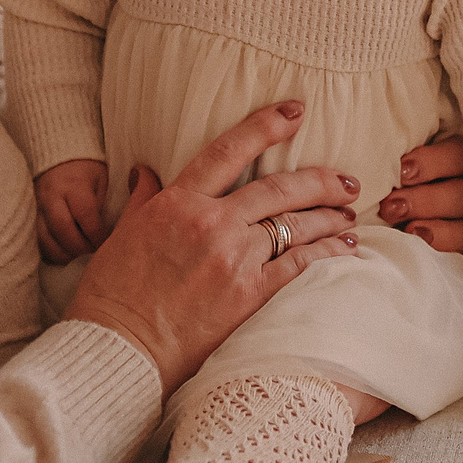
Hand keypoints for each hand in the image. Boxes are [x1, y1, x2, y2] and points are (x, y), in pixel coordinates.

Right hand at [34, 159, 110, 263]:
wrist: (58, 157)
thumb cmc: (86, 170)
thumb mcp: (101, 180)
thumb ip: (102, 205)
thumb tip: (107, 233)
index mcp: (73, 184)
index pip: (85, 214)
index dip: (96, 234)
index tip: (106, 245)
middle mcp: (52, 196)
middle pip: (62, 229)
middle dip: (79, 248)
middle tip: (93, 257)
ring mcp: (37, 207)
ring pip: (45, 238)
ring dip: (63, 254)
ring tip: (79, 260)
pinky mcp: (30, 216)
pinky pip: (36, 241)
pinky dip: (51, 253)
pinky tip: (65, 256)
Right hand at [62, 100, 361, 393]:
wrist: (119, 350)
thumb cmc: (112, 295)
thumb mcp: (121, 234)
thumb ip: (143, 199)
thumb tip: (146, 170)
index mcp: (177, 203)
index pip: (229, 151)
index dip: (265, 126)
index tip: (294, 112)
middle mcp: (212, 224)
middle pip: (278, 189)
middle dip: (320, 180)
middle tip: (348, 178)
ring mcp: (234, 259)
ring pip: (295, 225)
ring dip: (330, 216)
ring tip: (350, 212)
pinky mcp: (249, 295)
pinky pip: (299, 265)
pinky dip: (327, 252)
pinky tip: (345, 248)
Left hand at [386, 134, 462, 305]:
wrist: (388, 236)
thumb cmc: (386, 189)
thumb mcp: (389, 169)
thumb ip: (388, 161)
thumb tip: (360, 153)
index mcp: (459, 161)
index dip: (435, 161)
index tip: (401, 170)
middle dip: (428, 200)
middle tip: (392, 207)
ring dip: (440, 231)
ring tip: (407, 233)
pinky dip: (452, 261)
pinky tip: (426, 258)